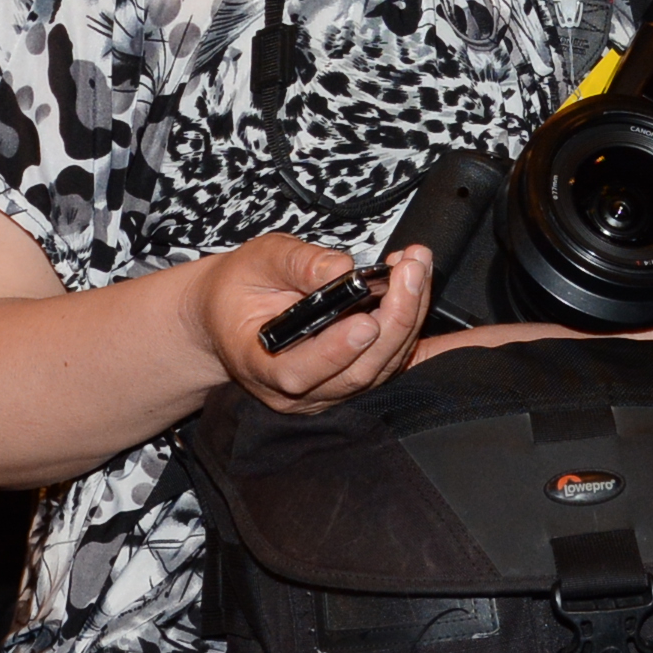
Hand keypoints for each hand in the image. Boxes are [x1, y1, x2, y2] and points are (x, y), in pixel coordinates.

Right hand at [198, 232, 430, 413]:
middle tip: (410, 269)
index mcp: (262, 365)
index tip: (364, 320)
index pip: (300, 373)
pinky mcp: (354, 378)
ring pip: (382, 367)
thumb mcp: (257, 260)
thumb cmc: (240, 290)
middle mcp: (298, 392)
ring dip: (408, 315)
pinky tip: (422, 287)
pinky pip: (393, 360)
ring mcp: (329, 391)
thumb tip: (341, 269)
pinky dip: (411, 323)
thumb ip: (296, 263)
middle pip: (357, 371)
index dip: (336, 351)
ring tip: (415, 265)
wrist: (230, 314)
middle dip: (392, 318)